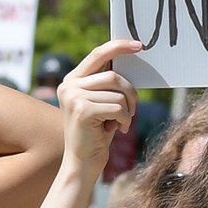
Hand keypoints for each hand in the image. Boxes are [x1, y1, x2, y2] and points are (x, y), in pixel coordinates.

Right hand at [59, 40, 140, 187]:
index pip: (97, 54)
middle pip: (113, 75)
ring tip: (119, 123)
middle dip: (130, 93)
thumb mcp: (102, 103)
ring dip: (127, 110)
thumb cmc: (96, 134)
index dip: (118, 46)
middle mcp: (69, 86)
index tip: (138, 45)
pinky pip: (118, 107)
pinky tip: (117, 130)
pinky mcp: (82, 111)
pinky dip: (125, 120)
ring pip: (118, 93)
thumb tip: (129, 60)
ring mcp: (73, 97)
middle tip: (132, 109)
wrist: (82, 163)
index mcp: (72, 80)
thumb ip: (108, 84)